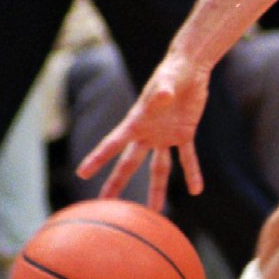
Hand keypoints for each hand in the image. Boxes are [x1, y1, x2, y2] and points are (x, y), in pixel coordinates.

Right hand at [76, 55, 210, 209]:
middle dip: (117, 183)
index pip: (113, 143)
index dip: (98, 158)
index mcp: (136, 122)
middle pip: (129, 163)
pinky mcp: (184, 133)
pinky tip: (197, 190)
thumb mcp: (166, 80)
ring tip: (155, 211)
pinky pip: (188, 158)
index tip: (82, 174)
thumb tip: (163, 96)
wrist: (189, 68)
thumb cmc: (172, 71)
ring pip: (159, 168)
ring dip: (158, 189)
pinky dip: (193, 172)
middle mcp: (148, 133)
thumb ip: (163, 90)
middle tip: (105, 203)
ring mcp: (165, 136)